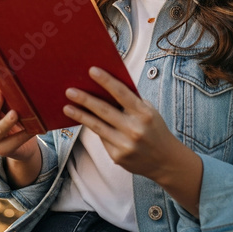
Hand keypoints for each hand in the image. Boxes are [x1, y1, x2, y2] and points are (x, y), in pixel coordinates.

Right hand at [0, 71, 39, 160]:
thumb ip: (4, 95)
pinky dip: (24, 134)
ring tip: (14, 114)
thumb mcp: (6, 106)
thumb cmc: (12, 118)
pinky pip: (15, 141)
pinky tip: (33, 129)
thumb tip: (12, 73)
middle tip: (0, 94)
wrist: (20, 146)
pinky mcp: (3, 150)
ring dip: (6, 122)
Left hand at [62, 67, 182, 181]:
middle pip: (105, 111)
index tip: (91, 70)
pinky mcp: (117, 157)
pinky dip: (94, 128)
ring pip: (97, 127)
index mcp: (144, 114)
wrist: (165, 161)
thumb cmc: (154, 129)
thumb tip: (105, 88)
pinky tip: (84, 120)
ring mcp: (125, 145)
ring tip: (67, 107)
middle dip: (85, 100)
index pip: (122, 93)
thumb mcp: (149, 112)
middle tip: (70, 91)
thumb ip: (131, 102)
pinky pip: (102, 139)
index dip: (106, 81)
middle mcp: (134, 129)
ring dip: (80, 115)